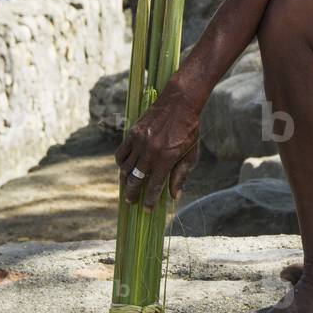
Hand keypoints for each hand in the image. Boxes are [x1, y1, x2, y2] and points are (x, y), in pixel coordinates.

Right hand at [115, 82, 200, 208]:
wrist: (180, 103)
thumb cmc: (189, 130)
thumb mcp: (191, 154)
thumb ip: (181, 175)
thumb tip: (174, 196)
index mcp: (167, 159)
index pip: (153, 187)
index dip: (149, 201)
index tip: (146, 210)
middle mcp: (151, 152)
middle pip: (135, 180)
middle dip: (132, 194)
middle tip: (131, 202)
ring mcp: (140, 142)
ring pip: (125, 169)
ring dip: (125, 181)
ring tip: (127, 188)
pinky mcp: (132, 134)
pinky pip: (121, 154)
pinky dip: (120, 164)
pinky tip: (124, 169)